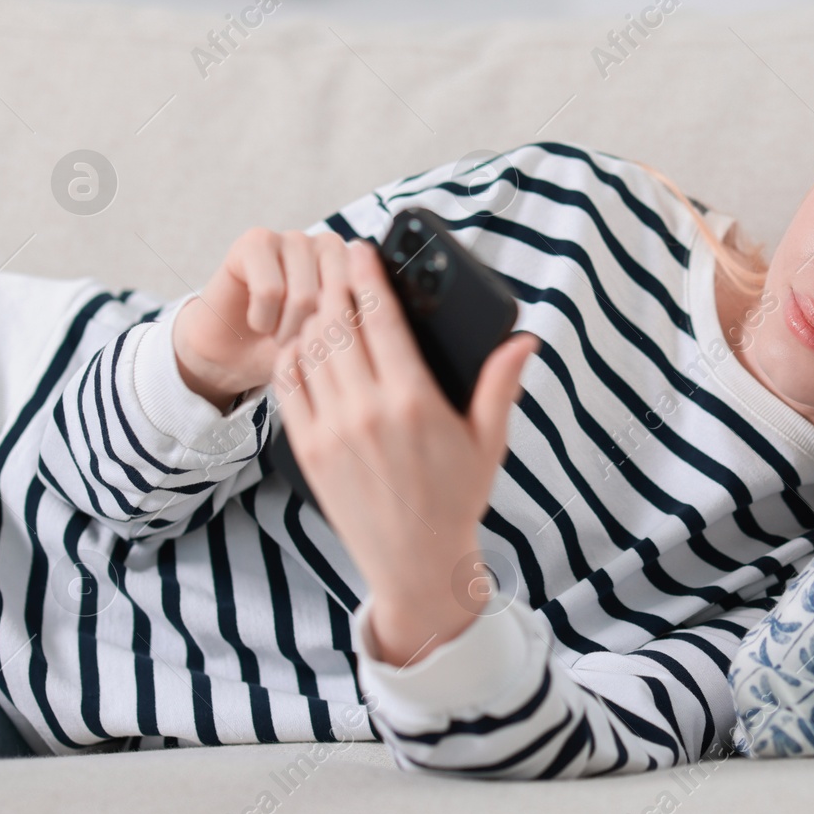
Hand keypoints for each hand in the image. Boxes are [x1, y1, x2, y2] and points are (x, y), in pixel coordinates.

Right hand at [173, 228, 351, 411]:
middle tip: (299, 344)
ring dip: (287, 331)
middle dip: (316, 336)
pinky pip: (269, 290)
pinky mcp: (256, 241)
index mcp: (358, 268)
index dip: (346, 334)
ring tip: (278, 334)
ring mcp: (294, 238)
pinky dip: (262, 319)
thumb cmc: (290, 349)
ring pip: (303, 296)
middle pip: (336, 298)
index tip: (329, 348)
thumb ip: (359, 329)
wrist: (235, 356)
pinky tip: (258, 320)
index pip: (368, 297)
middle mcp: (330, 245)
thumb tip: (379, 321)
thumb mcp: (334, 348)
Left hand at [272, 237, 539, 666]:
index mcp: (414, 402)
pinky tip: (300, 342)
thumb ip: (500, 385)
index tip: (362, 251)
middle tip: (335, 260)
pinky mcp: (308, 452)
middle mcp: (367, 411)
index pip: (381, 321)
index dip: (369, 278)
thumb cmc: (456, 500)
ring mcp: (332, 432)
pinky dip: (291, 357)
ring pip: (309, 352)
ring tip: (319, 295)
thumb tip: (524, 341)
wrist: (415, 563)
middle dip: (335, 285)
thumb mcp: (488, 441)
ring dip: (311, 316)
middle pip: (338, 326)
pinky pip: (288, 389)